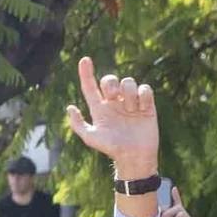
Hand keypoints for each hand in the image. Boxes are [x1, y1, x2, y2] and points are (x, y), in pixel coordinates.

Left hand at [64, 55, 158, 178]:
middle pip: (110, 80)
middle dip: (111, 83)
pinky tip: (142, 108)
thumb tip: (70, 107)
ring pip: (128, 82)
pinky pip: (145, 88)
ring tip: (131, 110)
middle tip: (113, 96)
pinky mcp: (146, 104)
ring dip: (129, 94)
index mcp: (99, 108)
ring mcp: (130, 102)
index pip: (90, 87)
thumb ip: (78, 124)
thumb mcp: (91, 138)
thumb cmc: (111, 149)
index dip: (86, 72)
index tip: (84, 59)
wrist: (134, 156)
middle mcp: (114, 103)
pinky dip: (143, 95)